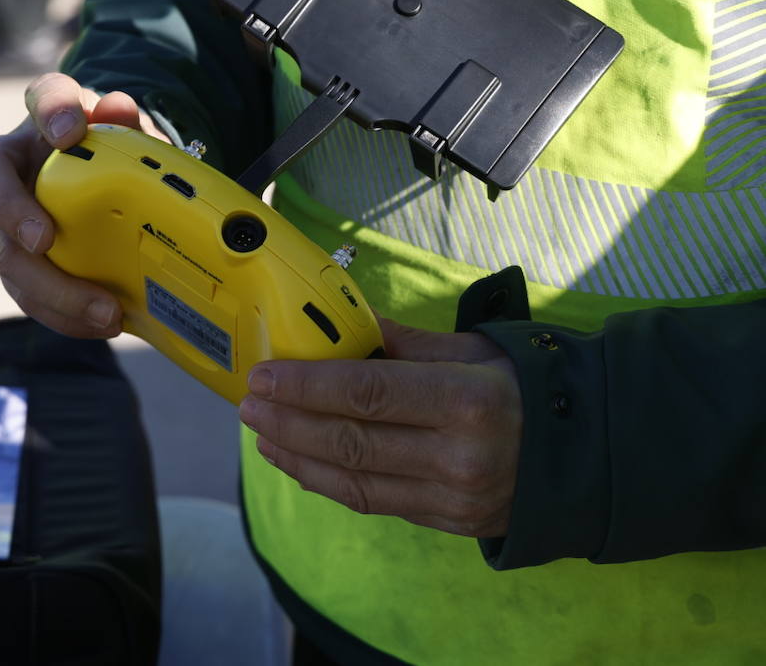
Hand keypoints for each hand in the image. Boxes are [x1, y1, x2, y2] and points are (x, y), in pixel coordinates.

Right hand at [0, 72, 166, 337]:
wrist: (113, 196)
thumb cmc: (118, 162)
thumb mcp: (135, 142)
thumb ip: (130, 126)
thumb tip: (120, 110)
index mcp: (49, 119)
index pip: (43, 95)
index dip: (51, 108)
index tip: (69, 130)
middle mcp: (16, 165)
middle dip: (11, 209)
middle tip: (45, 240)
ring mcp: (9, 219)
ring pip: (6, 251)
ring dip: (50, 287)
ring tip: (104, 311)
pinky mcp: (20, 264)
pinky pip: (29, 294)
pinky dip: (65, 315)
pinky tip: (104, 324)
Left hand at [238, 318, 521, 537]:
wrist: (595, 452)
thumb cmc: (529, 386)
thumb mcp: (475, 349)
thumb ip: (405, 342)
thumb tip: (342, 324)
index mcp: (466, 399)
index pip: (366, 394)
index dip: (306, 387)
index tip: (263, 377)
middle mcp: (458, 454)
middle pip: (350, 440)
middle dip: (288, 422)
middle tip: (249, 405)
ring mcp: (454, 496)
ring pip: (355, 480)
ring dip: (298, 456)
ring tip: (262, 434)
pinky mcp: (449, 522)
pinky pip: (375, 502)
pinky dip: (329, 482)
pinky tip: (300, 462)